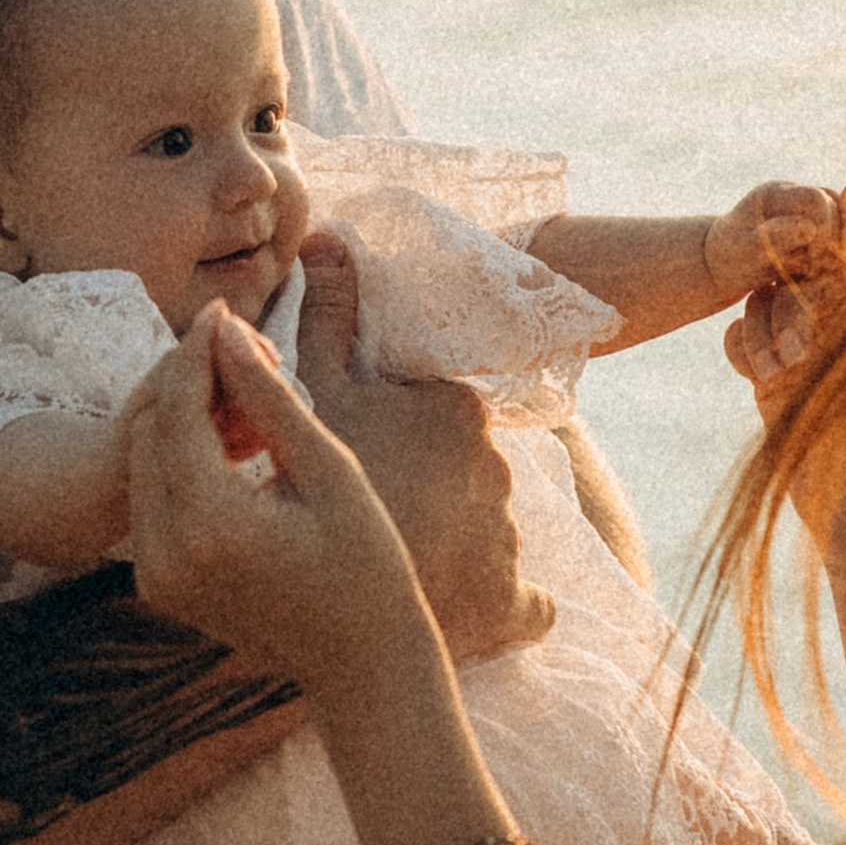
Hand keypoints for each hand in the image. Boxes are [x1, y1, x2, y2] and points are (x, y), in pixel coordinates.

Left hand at [126, 300, 449, 692]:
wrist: (362, 666)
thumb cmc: (368, 566)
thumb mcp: (329, 472)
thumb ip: (269, 399)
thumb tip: (226, 330)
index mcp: (211, 525)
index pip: (178, 409)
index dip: (197, 351)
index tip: (224, 310)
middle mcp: (166, 554)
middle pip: (151, 431)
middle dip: (189, 383)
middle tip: (245, 354)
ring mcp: (155, 576)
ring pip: (144, 462)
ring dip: (183, 422)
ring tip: (245, 401)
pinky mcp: (157, 586)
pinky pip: (152, 500)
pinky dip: (181, 465)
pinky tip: (234, 451)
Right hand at [294, 234, 551, 664]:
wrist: (345, 604)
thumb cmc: (331, 487)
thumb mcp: (318, 393)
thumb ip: (330, 318)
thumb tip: (331, 238)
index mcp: (459, 409)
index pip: (435, 412)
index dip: (396, 435)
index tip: (367, 460)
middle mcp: (501, 465)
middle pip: (463, 469)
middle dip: (432, 486)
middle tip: (382, 513)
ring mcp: (512, 536)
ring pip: (487, 530)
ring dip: (458, 545)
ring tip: (406, 565)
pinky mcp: (516, 604)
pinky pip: (527, 603)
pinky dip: (506, 604)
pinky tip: (473, 606)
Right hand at [722, 176, 845, 518]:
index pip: (833, 240)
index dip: (815, 250)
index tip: (818, 273)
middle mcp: (843, 315)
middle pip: (789, 267)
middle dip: (791, 302)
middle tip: (810, 348)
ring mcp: (805, 345)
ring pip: (760, 301)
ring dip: (769, 332)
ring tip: (792, 375)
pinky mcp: (772, 377)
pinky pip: (740, 337)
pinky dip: (745, 350)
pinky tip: (765, 378)